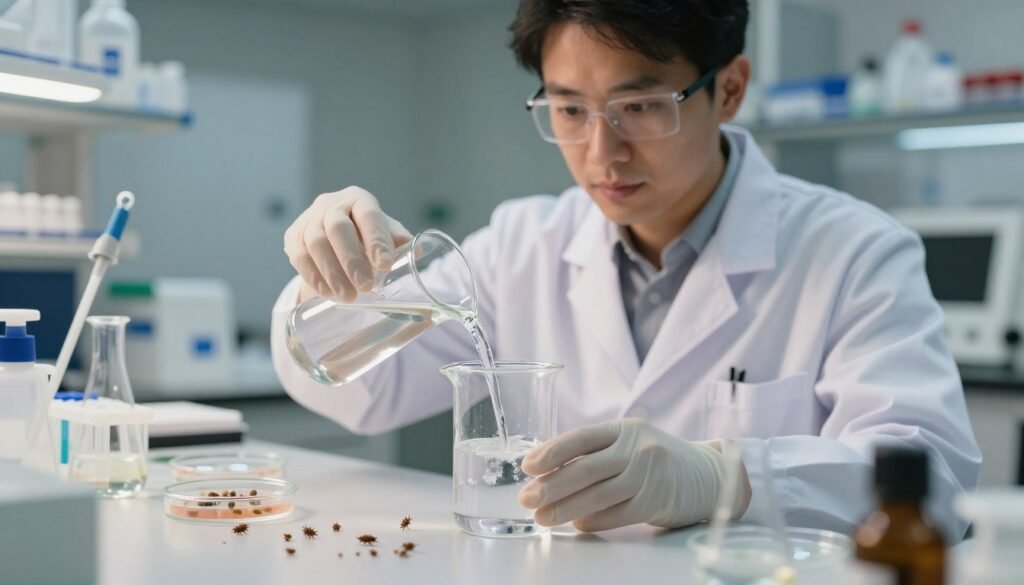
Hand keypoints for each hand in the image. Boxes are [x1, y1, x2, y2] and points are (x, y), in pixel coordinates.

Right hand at [283, 186, 411, 301]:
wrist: (335, 238)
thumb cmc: (367, 237)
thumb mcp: (386, 235)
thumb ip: (400, 241)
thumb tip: (418, 250)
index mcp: (360, 200)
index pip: (368, 216)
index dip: (375, 240)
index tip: (385, 266)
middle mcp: (332, 203)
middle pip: (337, 228)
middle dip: (351, 260)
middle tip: (365, 287)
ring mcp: (309, 218)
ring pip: (316, 242)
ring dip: (332, 273)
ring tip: (348, 297)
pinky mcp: (293, 235)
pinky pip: (299, 256)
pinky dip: (314, 277)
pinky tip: (328, 293)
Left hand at [518, 418, 748, 531]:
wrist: (708, 475)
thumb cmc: (657, 459)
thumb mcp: (630, 442)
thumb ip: (597, 451)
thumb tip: (547, 471)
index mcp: (624, 428)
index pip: (581, 437)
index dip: (551, 452)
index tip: (527, 466)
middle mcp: (637, 447)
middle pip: (585, 468)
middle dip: (550, 485)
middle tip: (526, 499)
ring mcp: (649, 474)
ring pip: (597, 494)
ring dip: (565, 508)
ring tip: (543, 518)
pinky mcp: (657, 501)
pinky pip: (617, 514)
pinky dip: (593, 521)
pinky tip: (577, 524)